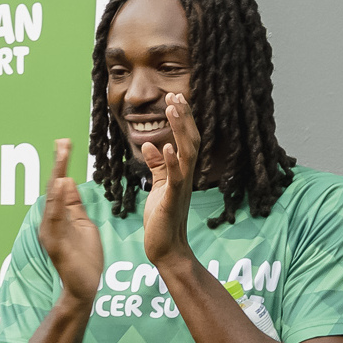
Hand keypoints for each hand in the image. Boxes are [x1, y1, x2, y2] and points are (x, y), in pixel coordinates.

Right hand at [36, 139, 103, 304]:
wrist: (84, 287)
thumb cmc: (85, 258)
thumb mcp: (83, 224)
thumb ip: (74, 205)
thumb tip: (68, 181)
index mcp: (57, 216)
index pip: (59, 185)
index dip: (62, 164)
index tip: (65, 143)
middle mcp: (50, 222)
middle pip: (53, 188)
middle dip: (58, 164)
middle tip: (63, 142)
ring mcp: (50, 232)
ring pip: (52, 201)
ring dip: (57, 178)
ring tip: (63, 159)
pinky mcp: (55, 244)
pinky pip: (56, 219)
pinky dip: (58, 202)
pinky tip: (63, 186)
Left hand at [141, 93, 199, 269]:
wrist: (166, 247)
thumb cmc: (161, 219)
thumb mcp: (158, 186)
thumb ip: (157, 166)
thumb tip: (151, 145)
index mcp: (181, 172)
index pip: (185, 140)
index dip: (181, 119)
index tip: (174, 97)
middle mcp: (186, 176)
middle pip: (190, 140)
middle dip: (183, 117)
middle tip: (176, 95)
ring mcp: (182, 187)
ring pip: (187, 153)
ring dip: (180, 130)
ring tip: (173, 109)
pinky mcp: (172, 199)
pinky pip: (175, 178)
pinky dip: (172, 161)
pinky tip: (166, 146)